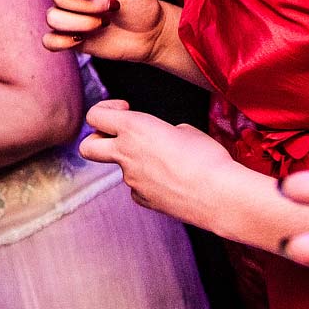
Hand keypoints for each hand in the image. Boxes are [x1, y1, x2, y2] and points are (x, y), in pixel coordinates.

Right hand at [44, 0, 165, 61]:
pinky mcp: (69, 40)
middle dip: (88, 5)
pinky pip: (50, 42)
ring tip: (103, 23)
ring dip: (81, 22)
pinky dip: (62, 41)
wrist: (151, 33)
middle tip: (112, 7)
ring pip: (53, 18)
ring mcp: (68, 19)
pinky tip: (82, 39)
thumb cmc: (139, 3)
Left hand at [79, 98, 234, 226]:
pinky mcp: (142, 198)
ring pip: (122, 167)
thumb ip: (163, 131)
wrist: (221, 196)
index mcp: (133, 128)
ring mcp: (130, 179)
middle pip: (87, 146)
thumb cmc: (209, 158)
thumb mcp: (186, 130)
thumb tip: (163, 139)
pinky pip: (138, 187)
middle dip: (96, 140)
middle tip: (117, 138)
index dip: (106, 109)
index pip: (95, 115)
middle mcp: (125, 153)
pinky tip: (173, 182)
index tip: (125, 109)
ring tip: (170, 163)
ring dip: (137, 162)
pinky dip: (149, 183)